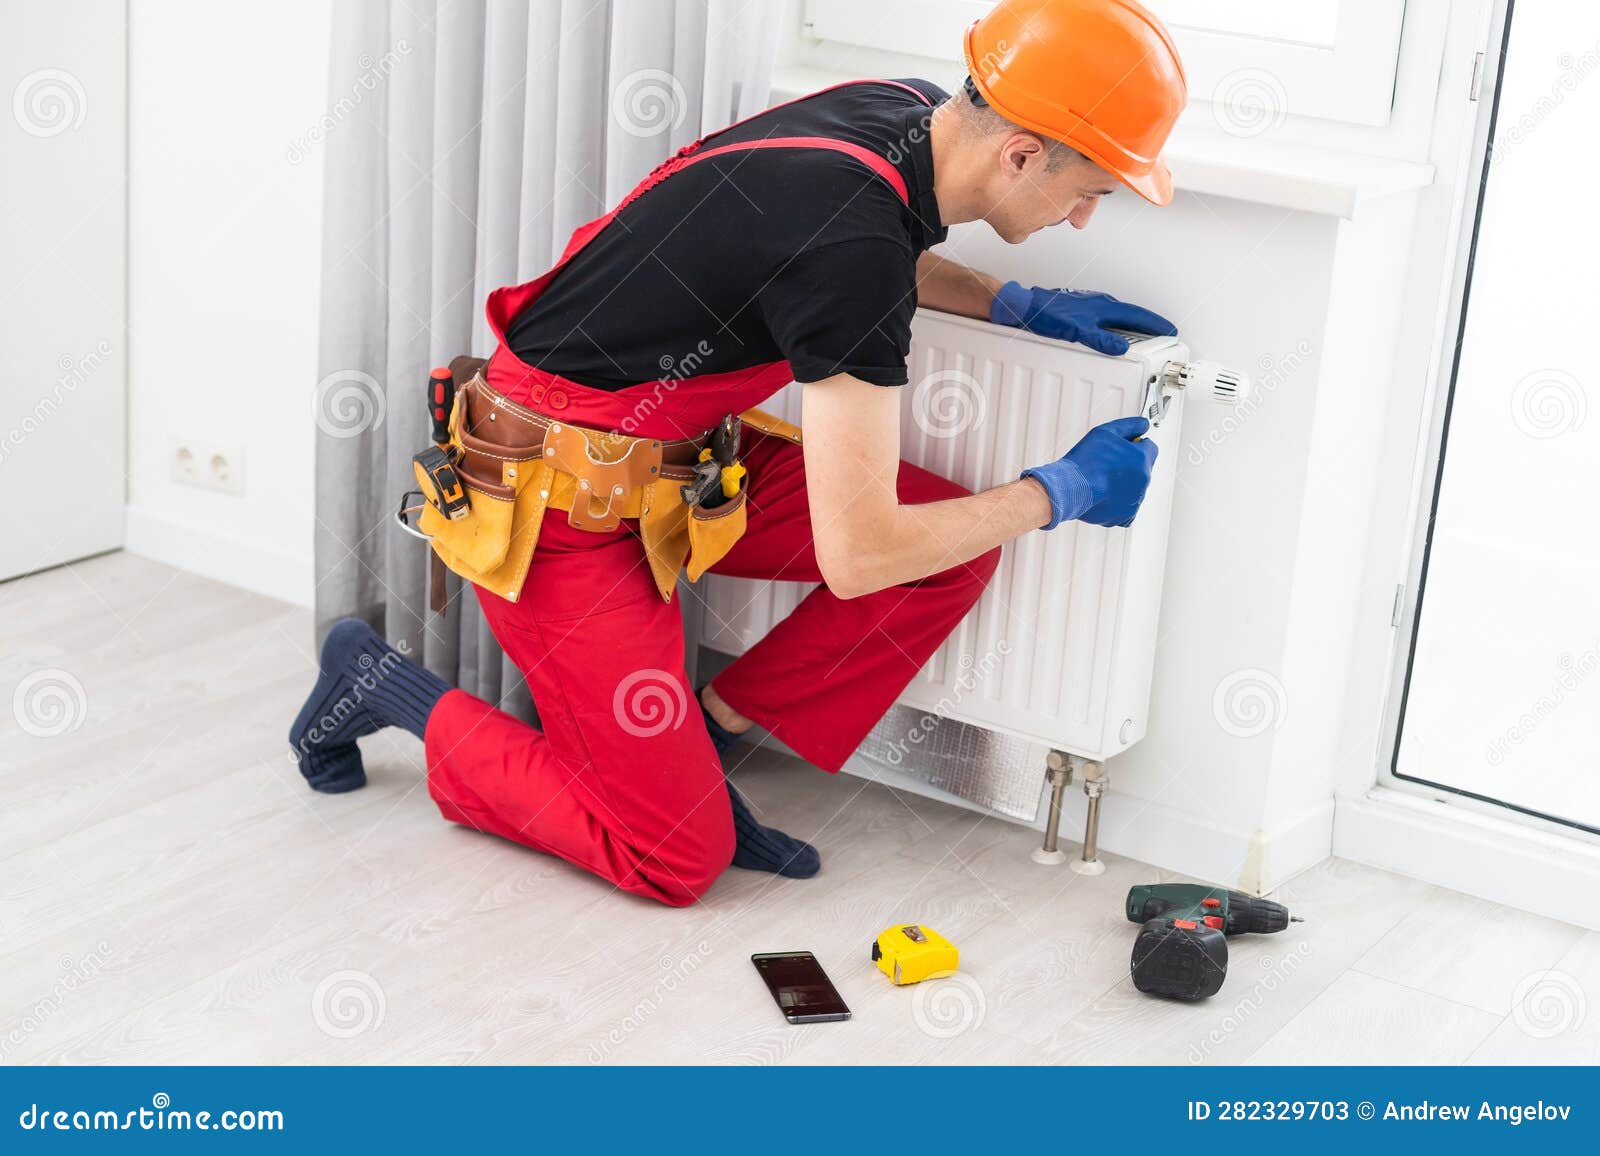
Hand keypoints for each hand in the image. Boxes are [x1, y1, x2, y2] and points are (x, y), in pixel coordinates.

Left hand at [989, 280, 1175, 355]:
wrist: (1026, 307)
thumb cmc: (1047, 315)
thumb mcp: (1077, 332)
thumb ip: (1101, 340)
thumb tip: (1122, 348)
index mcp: (1105, 307)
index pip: (1138, 316)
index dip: (1156, 325)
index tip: (1171, 332)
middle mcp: (1101, 304)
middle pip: (1132, 316)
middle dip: (1150, 326)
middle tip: (1163, 335)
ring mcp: (1092, 306)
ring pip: (1120, 317)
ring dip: (1134, 327)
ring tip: (1144, 338)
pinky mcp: (1082, 312)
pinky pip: (1107, 320)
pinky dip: (1117, 327)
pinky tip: (1113, 335)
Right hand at [1021, 416, 1158, 529]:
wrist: (1070, 488)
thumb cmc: (1085, 461)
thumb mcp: (1106, 432)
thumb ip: (1130, 425)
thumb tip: (1144, 424)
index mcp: (1142, 459)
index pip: (1150, 447)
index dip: (1136, 445)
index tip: (1123, 447)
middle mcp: (1143, 481)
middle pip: (1143, 468)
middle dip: (1130, 465)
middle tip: (1107, 464)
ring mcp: (1136, 500)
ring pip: (1135, 488)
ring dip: (1124, 483)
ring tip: (1101, 480)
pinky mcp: (1126, 516)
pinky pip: (1127, 507)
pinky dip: (1118, 502)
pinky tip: (1103, 495)